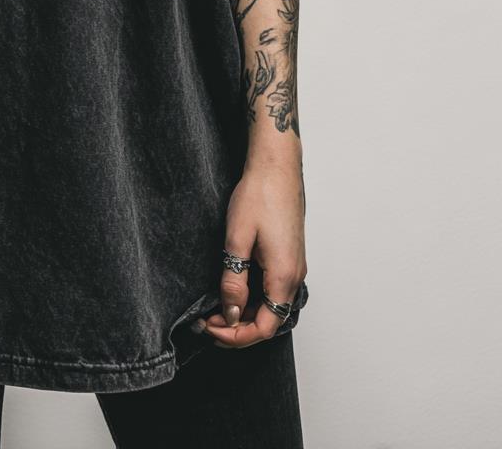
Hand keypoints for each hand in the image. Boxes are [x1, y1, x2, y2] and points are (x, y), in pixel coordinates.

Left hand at [200, 159, 306, 348]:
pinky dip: (253, 298)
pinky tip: (233, 290)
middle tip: (206, 321)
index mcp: (284, 276)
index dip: (236, 336)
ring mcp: (294, 266)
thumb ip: (234, 280)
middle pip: (269, 320)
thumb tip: (231, 313)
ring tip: (215, 308)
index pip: (264, 327)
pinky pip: (273, 290)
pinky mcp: (289, 257)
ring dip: (245, 313)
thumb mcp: (237, 239)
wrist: (276, 167)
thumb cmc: (259, 195)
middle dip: (237, 328)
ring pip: (271, 306)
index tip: (210, 328)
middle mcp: (295, 276)